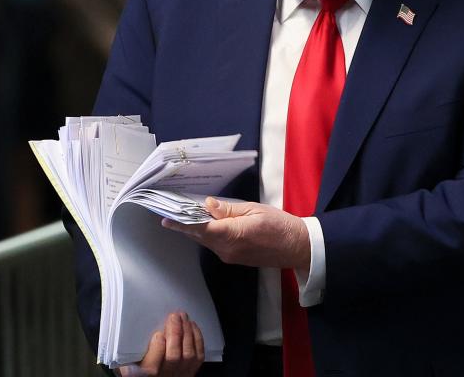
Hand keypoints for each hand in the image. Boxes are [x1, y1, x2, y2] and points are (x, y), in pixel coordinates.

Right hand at [118, 312, 203, 376]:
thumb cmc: (142, 366)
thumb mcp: (130, 360)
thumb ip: (131, 349)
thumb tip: (129, 330)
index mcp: (144, 375)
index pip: (151, 367)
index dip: (157, 348)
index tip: (158, 334)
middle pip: (173, 357)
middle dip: (175, 333)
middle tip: (173, 316)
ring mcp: (179, 374)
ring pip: (188, 354)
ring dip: (187, 331)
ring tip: (183, 317)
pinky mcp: (191, 371)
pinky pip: (198, 355)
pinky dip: (197, 338)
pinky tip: (191, 326)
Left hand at [162, 198, 310, 271]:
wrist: (297, 247)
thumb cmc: (280, 225)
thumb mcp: (255, 210)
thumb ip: (229, 210)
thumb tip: (208, 205)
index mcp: (233, 234)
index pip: (200, 227)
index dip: (182, 222)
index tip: (166, 217)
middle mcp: (227, 249)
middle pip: (199, 235)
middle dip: (183, 225)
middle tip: (169, 212)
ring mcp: (230, 256)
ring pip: (205, 240)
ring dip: (194, 229)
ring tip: (184, 214)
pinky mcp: (233, 258)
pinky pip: (214, 245)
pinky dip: (206, 234)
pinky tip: (204, 224)